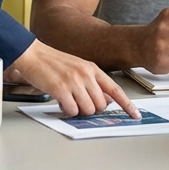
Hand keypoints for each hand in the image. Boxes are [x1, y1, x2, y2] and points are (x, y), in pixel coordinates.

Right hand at [7, 40, 138, 118]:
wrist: (33, 54)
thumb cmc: (53, 63)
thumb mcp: (78, 68)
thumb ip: (93, 83)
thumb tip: (105, 101)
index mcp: (93, 69)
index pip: (115, 90)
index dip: (127, 104)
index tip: (135, 114)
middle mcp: (86, 75)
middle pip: (100, 105)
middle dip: (90, 109)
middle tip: (78, 102)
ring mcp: (74, 82)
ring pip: (87, 110)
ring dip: (77, 110)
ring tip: (68, 100)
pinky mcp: (61, 89)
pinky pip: (71, 110)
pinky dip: (66, 110)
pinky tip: (60, 101)